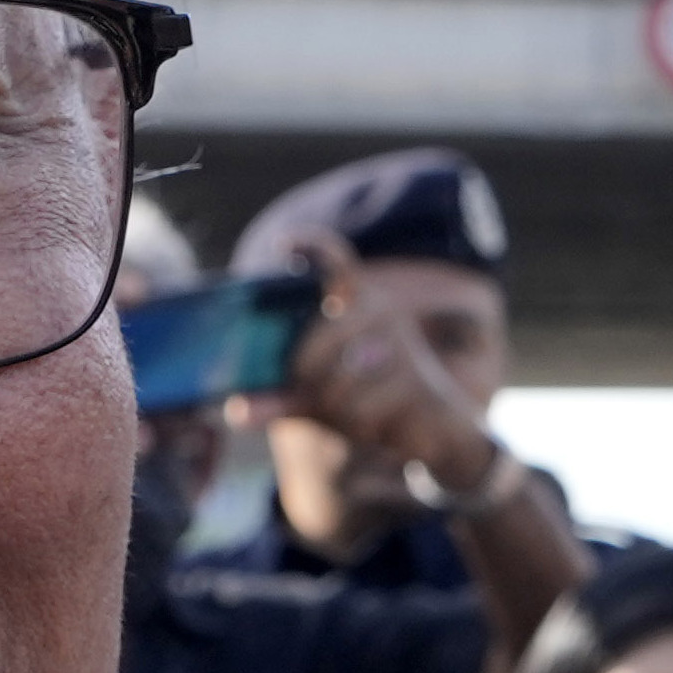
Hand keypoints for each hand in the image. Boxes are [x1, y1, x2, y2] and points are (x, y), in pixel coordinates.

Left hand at [275, 236, 507, 513]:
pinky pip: (361, 410)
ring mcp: (400, 344)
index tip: (285, 244)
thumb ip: (280, 397)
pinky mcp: (415, 380)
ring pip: (335, 386)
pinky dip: (358, 426)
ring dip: (336, 411)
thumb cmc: (368, 399)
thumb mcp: (321, 395)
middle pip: (313, 349)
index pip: (336, 261)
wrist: (435, 429)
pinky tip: (375, 424)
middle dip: (305, 380)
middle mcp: (380, 312)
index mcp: (356, 303)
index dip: (312, 247)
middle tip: (313, 393)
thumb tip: (236, 410)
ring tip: (354, 413)